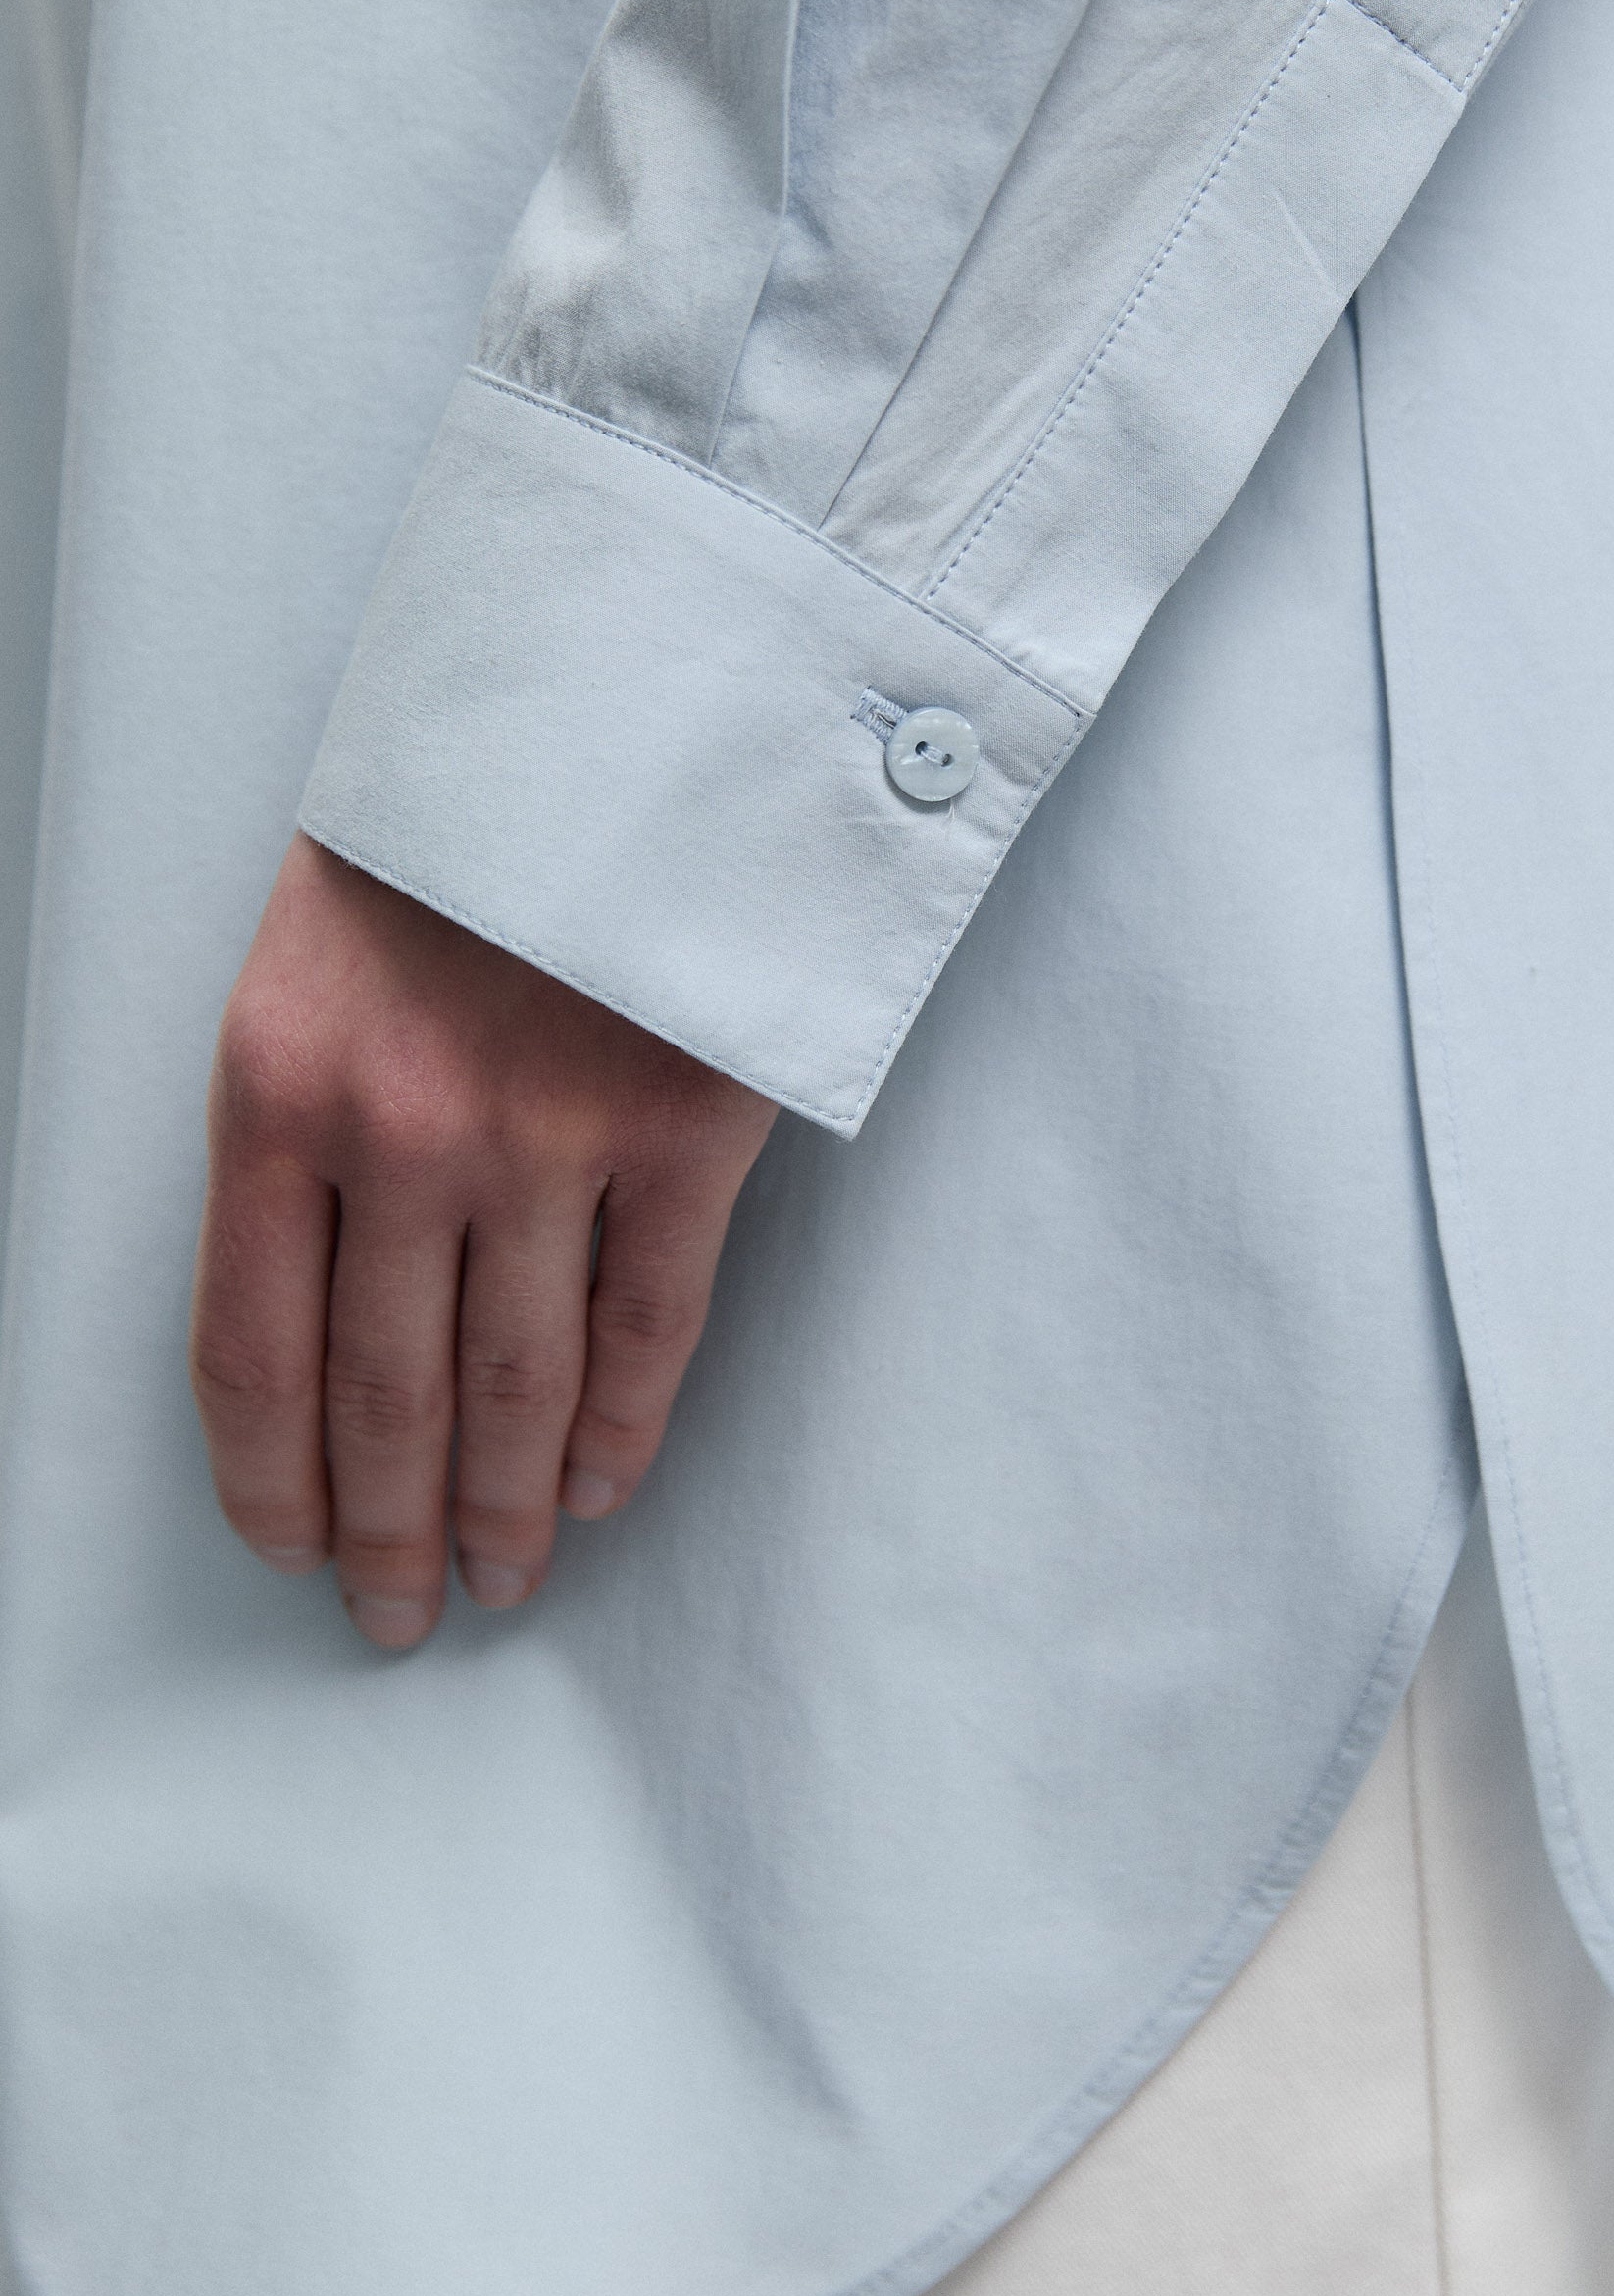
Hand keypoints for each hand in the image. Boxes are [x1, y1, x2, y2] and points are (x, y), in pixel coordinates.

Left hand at [190, 836, 776, 1649]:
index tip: (290, 1550)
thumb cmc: (466, 813)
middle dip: (389, 1531)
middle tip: (400, 1612)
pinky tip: (601, 1484)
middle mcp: (400, 1131)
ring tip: (505, 1573)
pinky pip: (649, 1323)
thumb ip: (309, 1110)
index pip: (248, 1349)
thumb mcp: (318, 945)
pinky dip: (623, 1424)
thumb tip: (328, 1295)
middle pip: (384, 1397)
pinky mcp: (685, 1126)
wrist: (634, 683)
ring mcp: (549, 1135)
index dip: (270, 1482)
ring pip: (518, 1386)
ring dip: (508, 1506)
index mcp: (277, 1082)